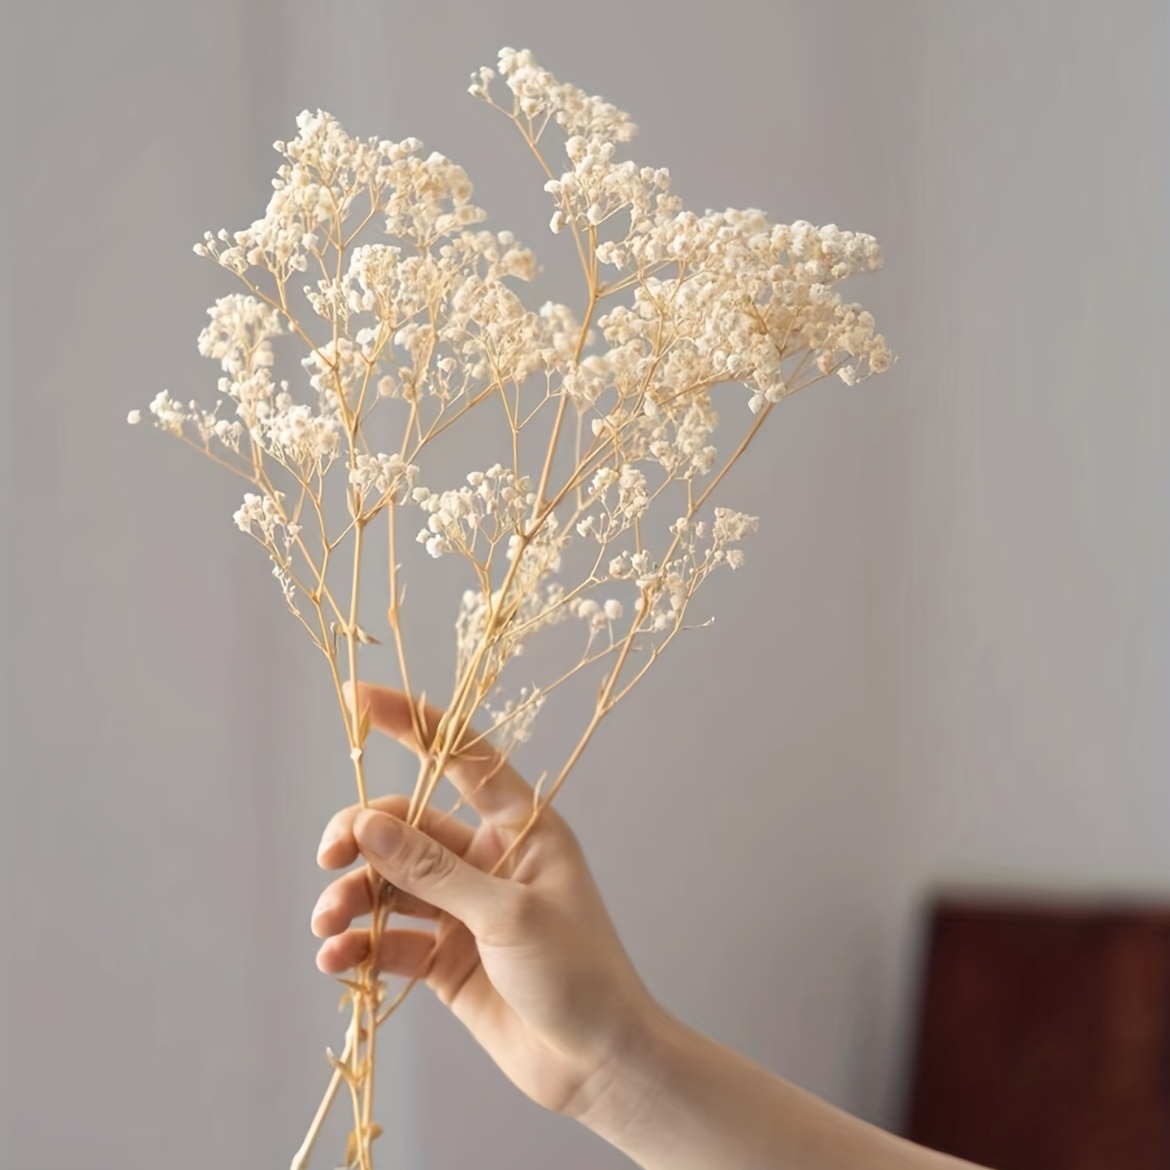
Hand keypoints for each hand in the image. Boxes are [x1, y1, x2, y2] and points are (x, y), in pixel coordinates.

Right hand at [312, 682, 663, 1117]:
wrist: (598, 1064)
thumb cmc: (578, 974)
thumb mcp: (506, 915)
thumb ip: (433, 870)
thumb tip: (368, 823)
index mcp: (521, 826)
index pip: (461, 758)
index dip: (412, 722)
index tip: (358, 699)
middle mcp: (487, 858)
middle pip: (406, 826)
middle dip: (361, 837)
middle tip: (329, 856)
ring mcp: (463, 908)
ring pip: (390, 884)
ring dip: (351, 898)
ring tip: (327, 927)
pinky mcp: (444, 957)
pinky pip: (390, 939)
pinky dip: (359, 946)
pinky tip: (337, 962)